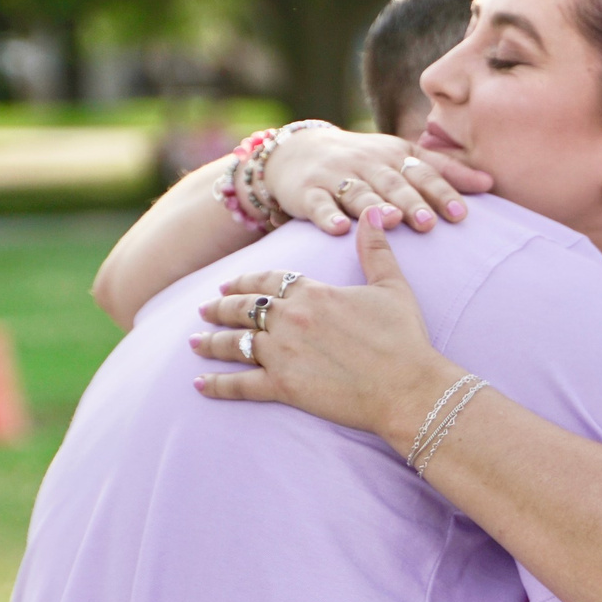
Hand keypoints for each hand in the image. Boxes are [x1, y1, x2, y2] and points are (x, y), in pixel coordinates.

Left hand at [191, 216, 461, 448]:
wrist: (407, 386)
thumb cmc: (404, 339)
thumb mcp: (393, 287)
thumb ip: (375, 251)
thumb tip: (372, 214)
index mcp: (313, 293)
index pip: (268, 280)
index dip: (246, 281)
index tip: (229, 285)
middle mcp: (290, 319)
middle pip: (243, 308)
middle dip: (220, 307)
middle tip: (204, 309)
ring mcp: (282, 353)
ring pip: (235, 342)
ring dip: (211, 341)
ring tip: (194, 341)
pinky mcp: (283, 387)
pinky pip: (239, 384)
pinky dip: (216, 385)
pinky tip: (198, 384)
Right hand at [263, 127, 493, 234]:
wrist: (298, 150)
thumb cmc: (363, 161)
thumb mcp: (401, 157)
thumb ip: (443, 170)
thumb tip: (491, 182)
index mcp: (394, 155)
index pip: (423, 172)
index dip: (442, 191)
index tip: (462, 214)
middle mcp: (368, 163)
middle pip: (394, 183)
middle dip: (412, 202)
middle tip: (430, 223)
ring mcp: (337, 176)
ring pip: (359, 192)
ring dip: (375, 206)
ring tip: (392, 221)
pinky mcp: (307, 191)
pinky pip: (318, 204)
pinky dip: (327, 215)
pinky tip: (338, 230)